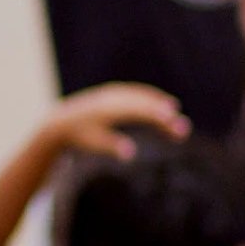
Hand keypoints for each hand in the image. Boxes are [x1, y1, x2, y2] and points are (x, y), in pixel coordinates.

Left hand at [43, 83, 190, 159]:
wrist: (62, 121)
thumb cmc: (79, 136)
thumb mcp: (93, 143)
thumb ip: (111, 146)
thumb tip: (130, 153)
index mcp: (109, 110)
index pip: (139, 112)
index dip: (158, 117)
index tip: (173, 123)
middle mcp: (113, 98)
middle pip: (144, 104)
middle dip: (164, 115)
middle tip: (183, 129)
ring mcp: (114, 93)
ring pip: (142, 96)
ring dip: (160, 103)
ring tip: (175, 114)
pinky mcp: (114, 92)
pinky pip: (137, 93)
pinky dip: (151, 97)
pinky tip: (163, 104)